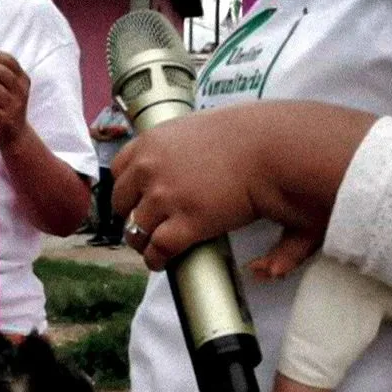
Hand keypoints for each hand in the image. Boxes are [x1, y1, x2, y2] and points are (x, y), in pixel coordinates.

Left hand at [111, 101, 376, 270]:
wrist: (272, 148)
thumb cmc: (247, 136)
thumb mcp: (199, 128)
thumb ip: (179, 147)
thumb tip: (168, 163)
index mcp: (152, 141)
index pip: (119, 170)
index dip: (127, 189)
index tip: (136, 199)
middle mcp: (150, 168)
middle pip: (122, 203)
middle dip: (133, 216)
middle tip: (148, 227)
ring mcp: (165, 196)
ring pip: (137, 229)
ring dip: (144, 242)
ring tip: (155, 249)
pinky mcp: (185, 222)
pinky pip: (157, 249)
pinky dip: (157, 259)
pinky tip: (163, 262)